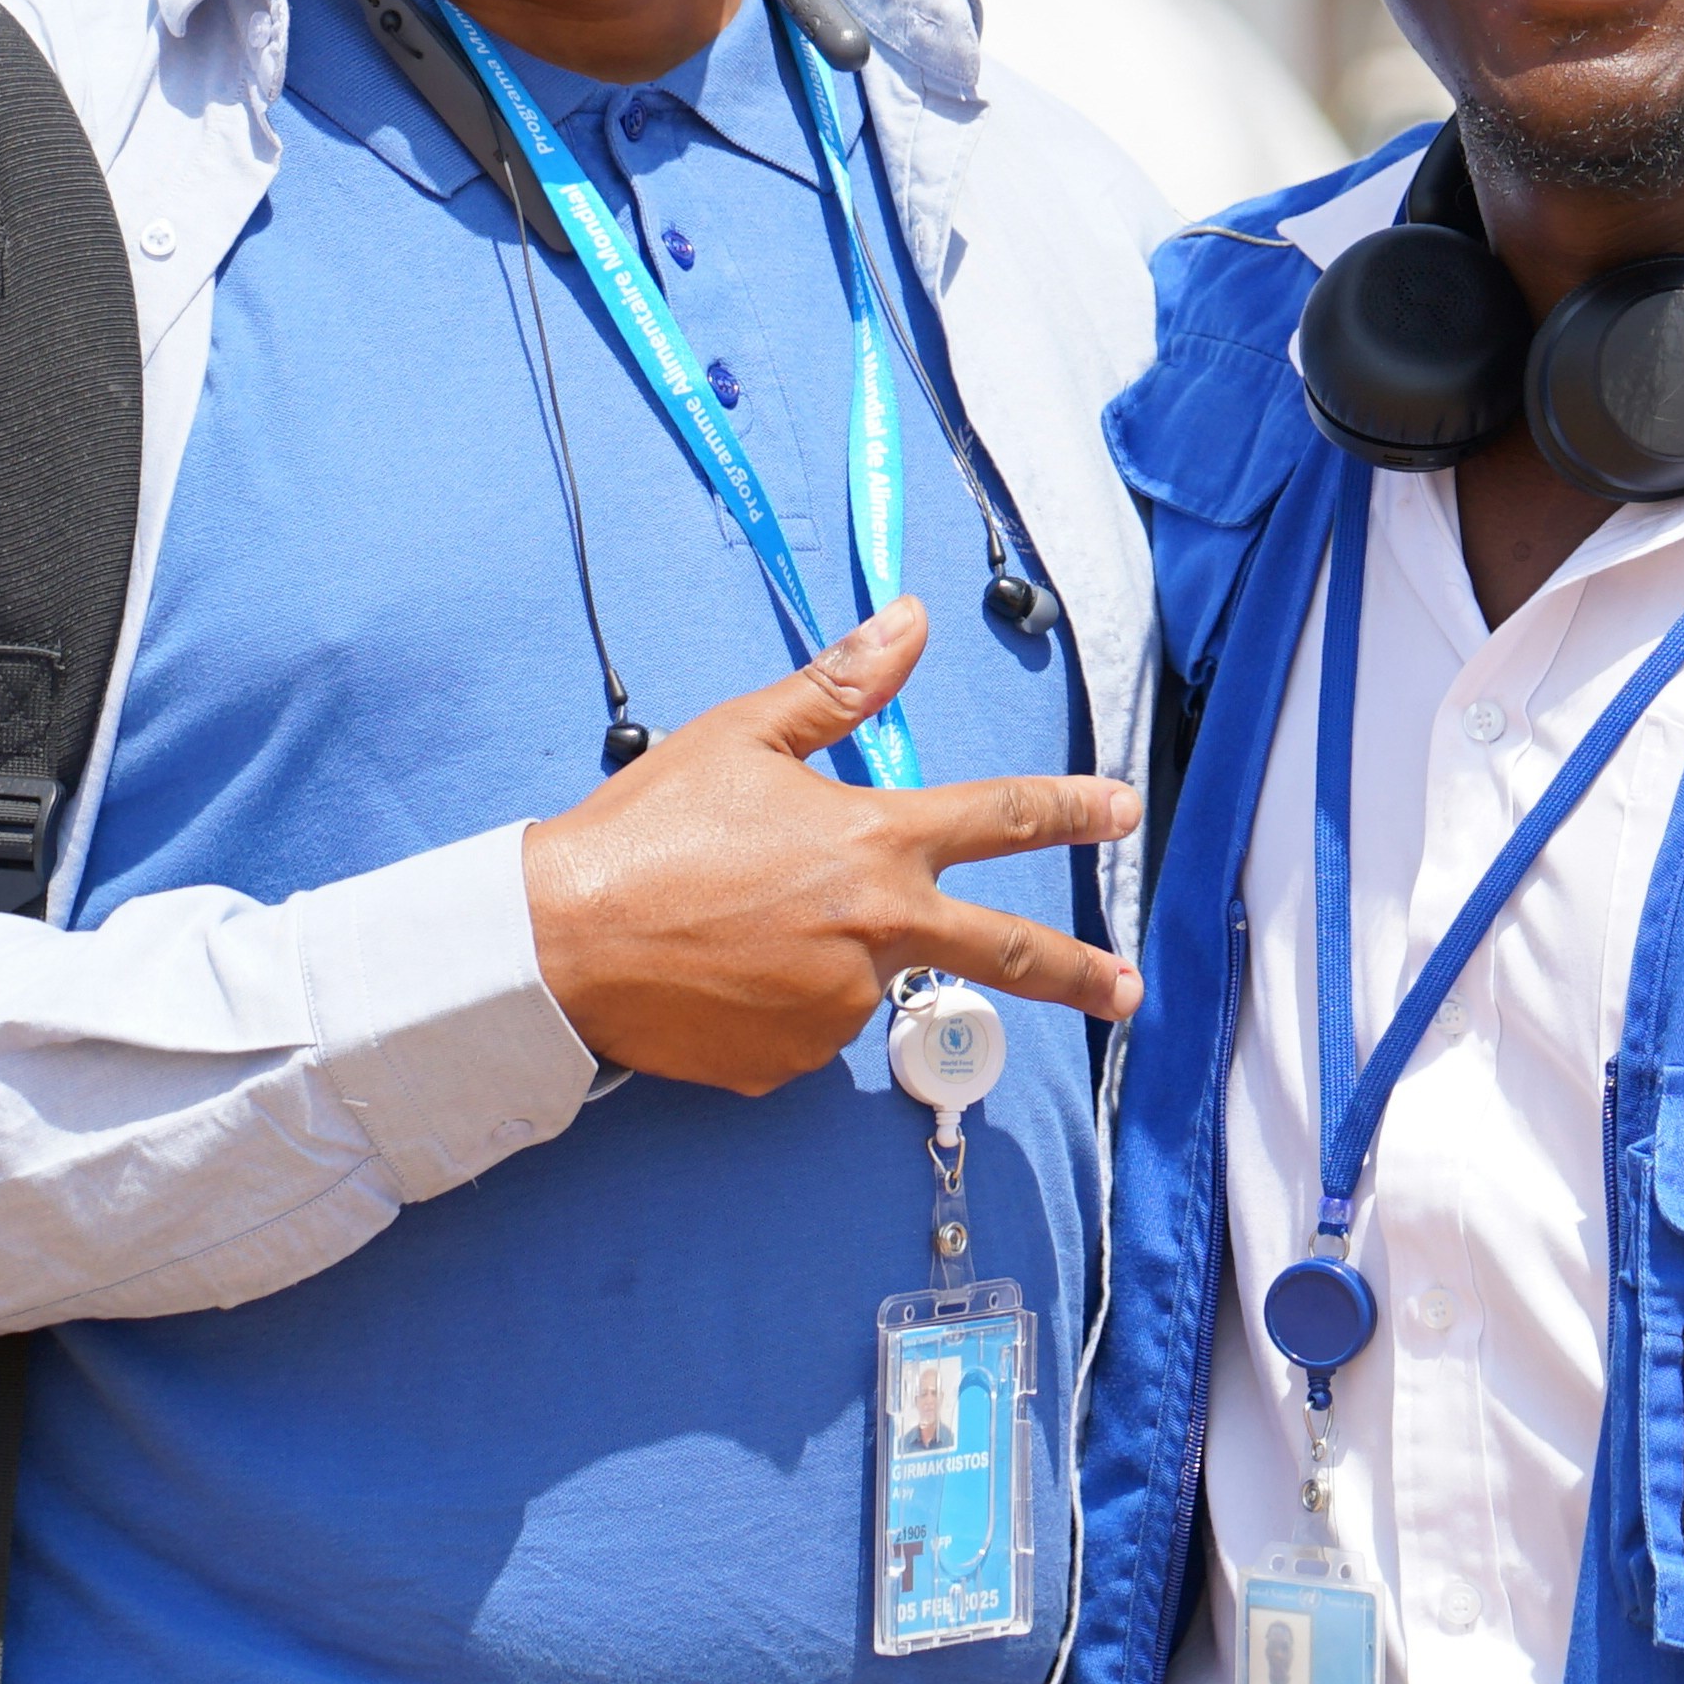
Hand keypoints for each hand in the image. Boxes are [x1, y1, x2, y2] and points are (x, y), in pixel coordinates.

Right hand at [521, 602, 1141, 1093]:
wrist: (557, 946)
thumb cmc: (645, 832)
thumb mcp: (742, 738)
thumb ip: (840, 688)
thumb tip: (911, 620)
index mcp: (875, 843)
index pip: (1004, 817)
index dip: (1074, 808)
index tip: (1125, 810)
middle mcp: (876, 932)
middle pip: (1006, 953)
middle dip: (1080, 973)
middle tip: (1126, 990)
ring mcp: (838, 1008)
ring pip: (866, 979)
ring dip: (833, 956)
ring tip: (737, 925)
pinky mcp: (790, 1063)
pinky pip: (805, 1029)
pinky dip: (778, 1002)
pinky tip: (718, 973)